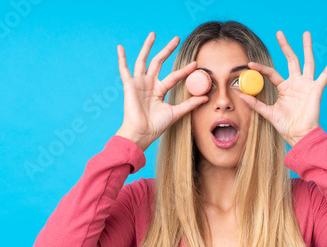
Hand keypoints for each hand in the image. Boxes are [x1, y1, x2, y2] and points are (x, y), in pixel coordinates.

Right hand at [116, 32, 207, 150]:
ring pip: (143, 61)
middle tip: (177, 38)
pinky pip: (124, 70)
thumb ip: (190, 104)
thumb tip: (206, 97)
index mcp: (159, 90)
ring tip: (153, 34)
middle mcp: (149, 84)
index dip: (184, 70)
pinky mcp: (129, 85)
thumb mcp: (176, 113)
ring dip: (147, 47)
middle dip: (168, 50)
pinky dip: (121, 58)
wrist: (142, 133)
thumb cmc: (156, 126)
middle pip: (159, 62)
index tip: (196, 64)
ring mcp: (139, 83)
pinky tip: (120, 47)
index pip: (174, 76)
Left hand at [238, 31, 326, 146]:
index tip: (250, 64)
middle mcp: (295, 83)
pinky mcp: (316, 89)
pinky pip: (325, 75)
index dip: (261, 69)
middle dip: (285, 46)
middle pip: (291, 60)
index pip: (271, 73)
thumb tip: (240, 94)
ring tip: (306, 34)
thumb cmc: (285, 126)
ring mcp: (306, 85)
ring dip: (307, 47)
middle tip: (279, 33)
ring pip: (307, 62)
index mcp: (284, 88)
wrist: (299, 135)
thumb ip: (255, 103)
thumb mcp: (267, 113)